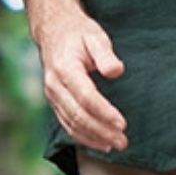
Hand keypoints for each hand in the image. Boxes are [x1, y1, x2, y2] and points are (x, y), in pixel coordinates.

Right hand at [34, 5, 127, 152]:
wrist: (53, 29)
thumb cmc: (78, 33)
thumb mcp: (95, 35)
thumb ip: (105, 54)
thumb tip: (116, 71)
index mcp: (65, 68)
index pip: (85, 97)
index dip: (104, 113)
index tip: (122, 124)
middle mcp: (54, 84)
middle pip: (78, 115)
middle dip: (101, 131)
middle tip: (123, 141)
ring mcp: (52, 95)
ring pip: (71, 123)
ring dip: (93, 138)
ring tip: (115, 145)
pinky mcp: (54, 101)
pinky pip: (66, 124)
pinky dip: (83, 137)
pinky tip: (100, 143)